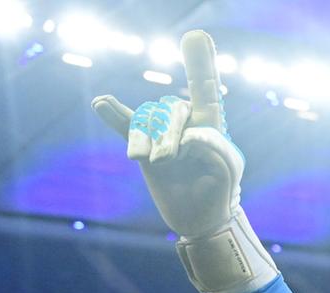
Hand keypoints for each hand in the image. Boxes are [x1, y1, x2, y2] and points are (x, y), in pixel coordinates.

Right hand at [92, 30, 274, 292]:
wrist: (201, 220)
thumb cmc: (220, 192)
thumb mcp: (227, 170)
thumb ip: (213, 146)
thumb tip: (186, 135)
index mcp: (210, 125)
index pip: (205, 90)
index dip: (201, 63)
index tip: (196, 35)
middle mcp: (184, 125)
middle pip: (172, 109)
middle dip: (170, 132)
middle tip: (172, 158)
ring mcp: (161, 136)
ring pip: (148, 120)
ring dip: (148, 138)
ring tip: (155, 161)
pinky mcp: (144, 150)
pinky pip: (127, 126)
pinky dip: (115, 115)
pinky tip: (102, 103)